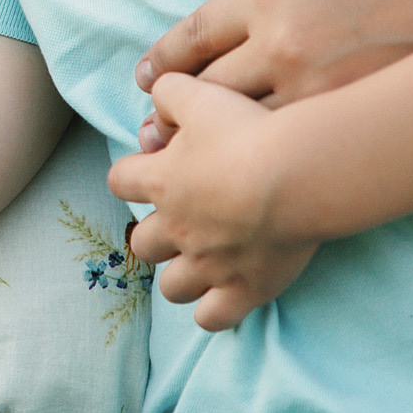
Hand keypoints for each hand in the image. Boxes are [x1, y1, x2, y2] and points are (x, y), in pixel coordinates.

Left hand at [107, 72, 316, 329]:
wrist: (293, 176)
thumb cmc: (246, 131)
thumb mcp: (199, 94)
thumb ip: (168, 93)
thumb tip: (156, 101)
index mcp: (161, 182)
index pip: (119, 183)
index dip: (131, 177)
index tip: (151, 172)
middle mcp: (177, 229)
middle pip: (144, 243)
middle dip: (156, 234)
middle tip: (183, 220)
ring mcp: (208, 265)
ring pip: (172, 287)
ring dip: (180, 276)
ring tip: (201, 263)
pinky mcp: (243, 290)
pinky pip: (212, 319)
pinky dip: (213, 312)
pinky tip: (225, 298)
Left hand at [131, 0, 412, 145]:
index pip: (196, 33)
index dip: (164, 59)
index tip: (146, 78)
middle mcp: (288, 51)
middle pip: (208, 94)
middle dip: (173, 117)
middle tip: (150, 136)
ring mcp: (324, 97)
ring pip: (245, 135)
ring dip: (210, 151)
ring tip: (186, 168)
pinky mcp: (360, 127)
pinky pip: (297, 157)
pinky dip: (266, 167)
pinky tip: (253, 182)